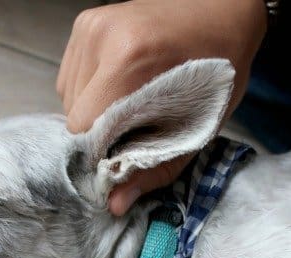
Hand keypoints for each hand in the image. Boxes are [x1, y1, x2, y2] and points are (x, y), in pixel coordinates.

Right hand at [57, 0, 266, 214]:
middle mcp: (103, 37)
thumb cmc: (218, 71)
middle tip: (134, 127)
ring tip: (130, 101)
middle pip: (74, 113)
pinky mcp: (86, 22)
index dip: (100, 150)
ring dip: (93, 110)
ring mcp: (91, 26)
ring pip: (68, 96)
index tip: (121, 157)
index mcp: (131, 59)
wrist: (222, 11)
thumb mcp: (199, 126)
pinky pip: (71, 76)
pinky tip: (119, 84)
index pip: (84, 126)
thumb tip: (114, 204)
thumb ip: (155, 168)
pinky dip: (89, 90)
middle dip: (100, 131)